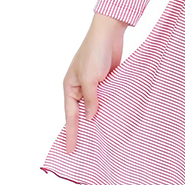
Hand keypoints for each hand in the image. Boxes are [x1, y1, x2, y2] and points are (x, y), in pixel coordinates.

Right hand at [63, 12, 126, 153]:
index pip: (70, 116)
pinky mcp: (107, 81)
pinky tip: (114, 119)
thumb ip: (91, 99)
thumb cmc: (95, 53)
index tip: (70, 150)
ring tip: (102, 140)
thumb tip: (90, 118)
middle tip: (85, 151)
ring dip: (99, 119)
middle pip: (81, 114)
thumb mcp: (90, 78)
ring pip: (95, 107)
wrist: (109, 33)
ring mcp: (94, 85)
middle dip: (84, 130)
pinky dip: (109, 108)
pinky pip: (107, 99)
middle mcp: (80, 88)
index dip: (71, 133)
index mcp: (70, 87)